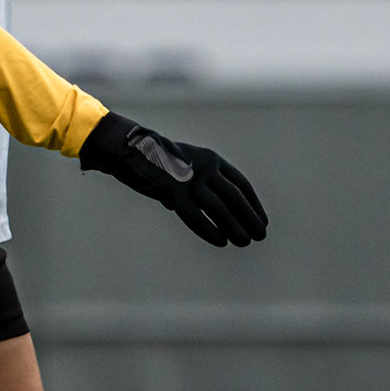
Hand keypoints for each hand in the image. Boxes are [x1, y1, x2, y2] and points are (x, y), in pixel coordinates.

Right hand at [79, 112, 267, 246]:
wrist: (127, 149)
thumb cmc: (157, 162)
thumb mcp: (186, 167)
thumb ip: (202, 186)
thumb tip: (218, 216)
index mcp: (211, 159)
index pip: (241, 184)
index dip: (254, 205)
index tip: (262, 221)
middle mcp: (204, 167)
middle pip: (234, 196)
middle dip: (248, 218)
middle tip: (258, 235)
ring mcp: (188, 178)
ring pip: (218, 207)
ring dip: (234, 227)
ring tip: (244, 241)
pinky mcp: (172, 190)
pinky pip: (196, 215)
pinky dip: (210, 230)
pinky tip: (220, 241)